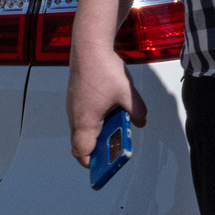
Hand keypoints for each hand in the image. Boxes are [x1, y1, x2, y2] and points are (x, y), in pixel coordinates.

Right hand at [68, 47, 146, 167]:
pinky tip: (111, 110)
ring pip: (82, 128)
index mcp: (85, 121)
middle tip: (114, 149)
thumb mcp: (128, 95)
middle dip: (97, 149)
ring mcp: (74, 106)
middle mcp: (75, 116)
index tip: (104, 167)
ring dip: (98, 132)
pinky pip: (83, 116)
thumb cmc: (103, 70)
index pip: (82, 152)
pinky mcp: (76, 97)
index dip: (92, 163)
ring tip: (117, 127)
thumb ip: (137, 112)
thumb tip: (141, 122)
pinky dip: (96, 119)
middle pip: (81, 143)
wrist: (89, 47)